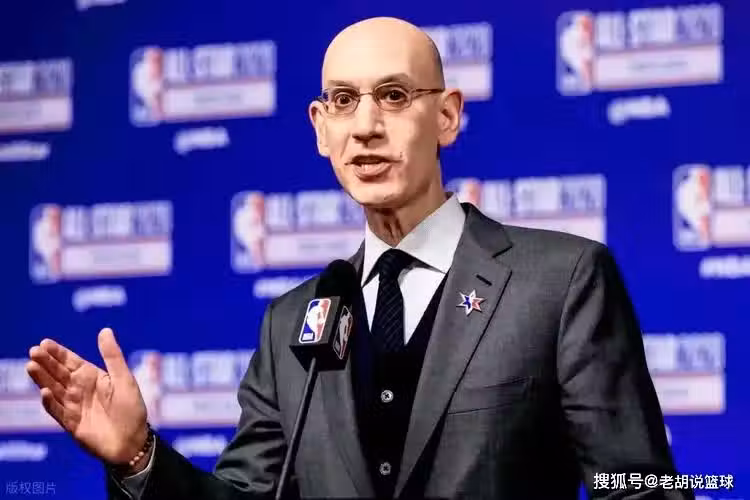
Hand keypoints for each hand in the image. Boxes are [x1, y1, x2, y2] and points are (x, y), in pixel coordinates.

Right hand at [26, 328, 148, 466]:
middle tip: (33, 351)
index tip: (44, 342)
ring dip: (42, 378)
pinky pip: (57, 411)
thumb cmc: (132, 408)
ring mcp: (73, 406)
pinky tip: (44, 392)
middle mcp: (79, 389)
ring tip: (32, 366)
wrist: (132, 441)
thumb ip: (113, 356)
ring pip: (53, 389)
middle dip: (46, 362)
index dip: (58, 352)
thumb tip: (105, 330)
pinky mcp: (70, 423)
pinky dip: (49, 402)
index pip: (71, 361)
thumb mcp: (124, 379)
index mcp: (92, 377)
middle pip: (58, 373)